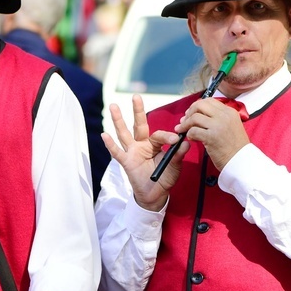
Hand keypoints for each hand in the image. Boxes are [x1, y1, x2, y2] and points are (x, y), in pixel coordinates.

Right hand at [102, 95, 188, 211]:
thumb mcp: (174, 167)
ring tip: (113, 106)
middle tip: (136, 96)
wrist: (155, 195)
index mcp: (155, 144)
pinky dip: (110, 144)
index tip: (175, 140)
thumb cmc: (165, 178)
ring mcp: (132, 152)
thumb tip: (185, 143)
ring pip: (124, 134)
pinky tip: (104, 135)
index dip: (167, 136)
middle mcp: (142, 145)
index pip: (159, 135)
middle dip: (137, 111)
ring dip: (118, 120)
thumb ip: (178, 155)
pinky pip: (117, 152)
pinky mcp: (126, 162)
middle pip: (139, 125)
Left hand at [176, 98, 249, 171]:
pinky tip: (191, 139)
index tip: (192, 113)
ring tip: (184, 130)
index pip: (209, 101)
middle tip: (185, 120)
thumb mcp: (231, 126)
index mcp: (230, 111)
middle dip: (189, 112)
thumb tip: (196, 114)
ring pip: (194, 117)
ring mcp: (218, 126)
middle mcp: (224, 116)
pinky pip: (193, 131)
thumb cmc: (235, 146)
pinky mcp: (211, 137)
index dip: (197, 106)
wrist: (242, 161)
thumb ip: (217, 118)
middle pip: (200, 105)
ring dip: (185, 124)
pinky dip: (189, 134)